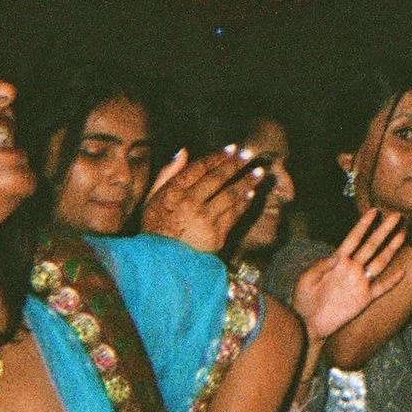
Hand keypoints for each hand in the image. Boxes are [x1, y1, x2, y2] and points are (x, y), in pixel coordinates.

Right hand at [141, 147, 270, 255]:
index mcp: (173, 192)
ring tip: (259, 172)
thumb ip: (167, 173)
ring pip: (229, 195)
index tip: (232, 148)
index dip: (217, 156)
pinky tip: (251, 194)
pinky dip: (244, 203)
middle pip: (217, 179)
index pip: (199, 168)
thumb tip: (183, 151)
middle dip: (235, 165)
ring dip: (247, 181)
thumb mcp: (153, 197)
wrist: (162, 263)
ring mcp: (204, 220)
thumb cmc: (156, 227)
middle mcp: (189, 204)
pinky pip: (234, 215)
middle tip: (249, 155)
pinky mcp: (216, 236)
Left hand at [292, 210, 409, 338]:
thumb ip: (322, 265)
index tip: (373, 211)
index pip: (353, 239)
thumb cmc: (303, 299)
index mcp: (337, 261)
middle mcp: (351, 269)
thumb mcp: (307, 278)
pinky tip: (402, 271)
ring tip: (402, 235)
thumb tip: (338, 255)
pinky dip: (392, 280)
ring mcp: (359, 283)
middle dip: (383, 231)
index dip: (363, 225)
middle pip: (371, 246)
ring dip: (391, 249)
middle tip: (396, 216)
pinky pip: (381, 288)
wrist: (308, 323)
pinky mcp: (364, 299)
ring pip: (379, 262)